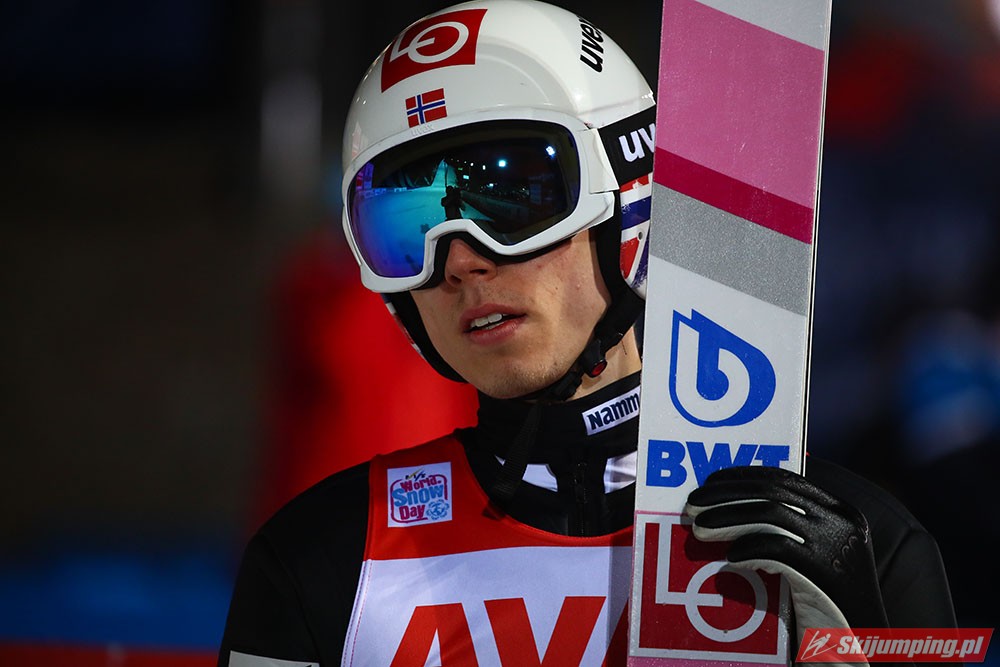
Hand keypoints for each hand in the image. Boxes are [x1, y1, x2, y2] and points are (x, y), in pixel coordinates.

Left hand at [685, 466, 888, 638]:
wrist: (863, 652)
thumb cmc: (828, 610)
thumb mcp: (813, 560)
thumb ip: (788, 532)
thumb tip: (731, 510)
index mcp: (841, 512)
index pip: (786, 479)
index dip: (744, 477)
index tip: (711, 482)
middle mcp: (843, 522)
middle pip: (774, 492)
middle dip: (727, 495)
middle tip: (693, 505)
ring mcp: (839, 546)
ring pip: (772, 515)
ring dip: (728, 518)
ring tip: (700, 530)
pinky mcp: (829, 573)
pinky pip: (779, 549)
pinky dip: (749, 550)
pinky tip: (730, 560)